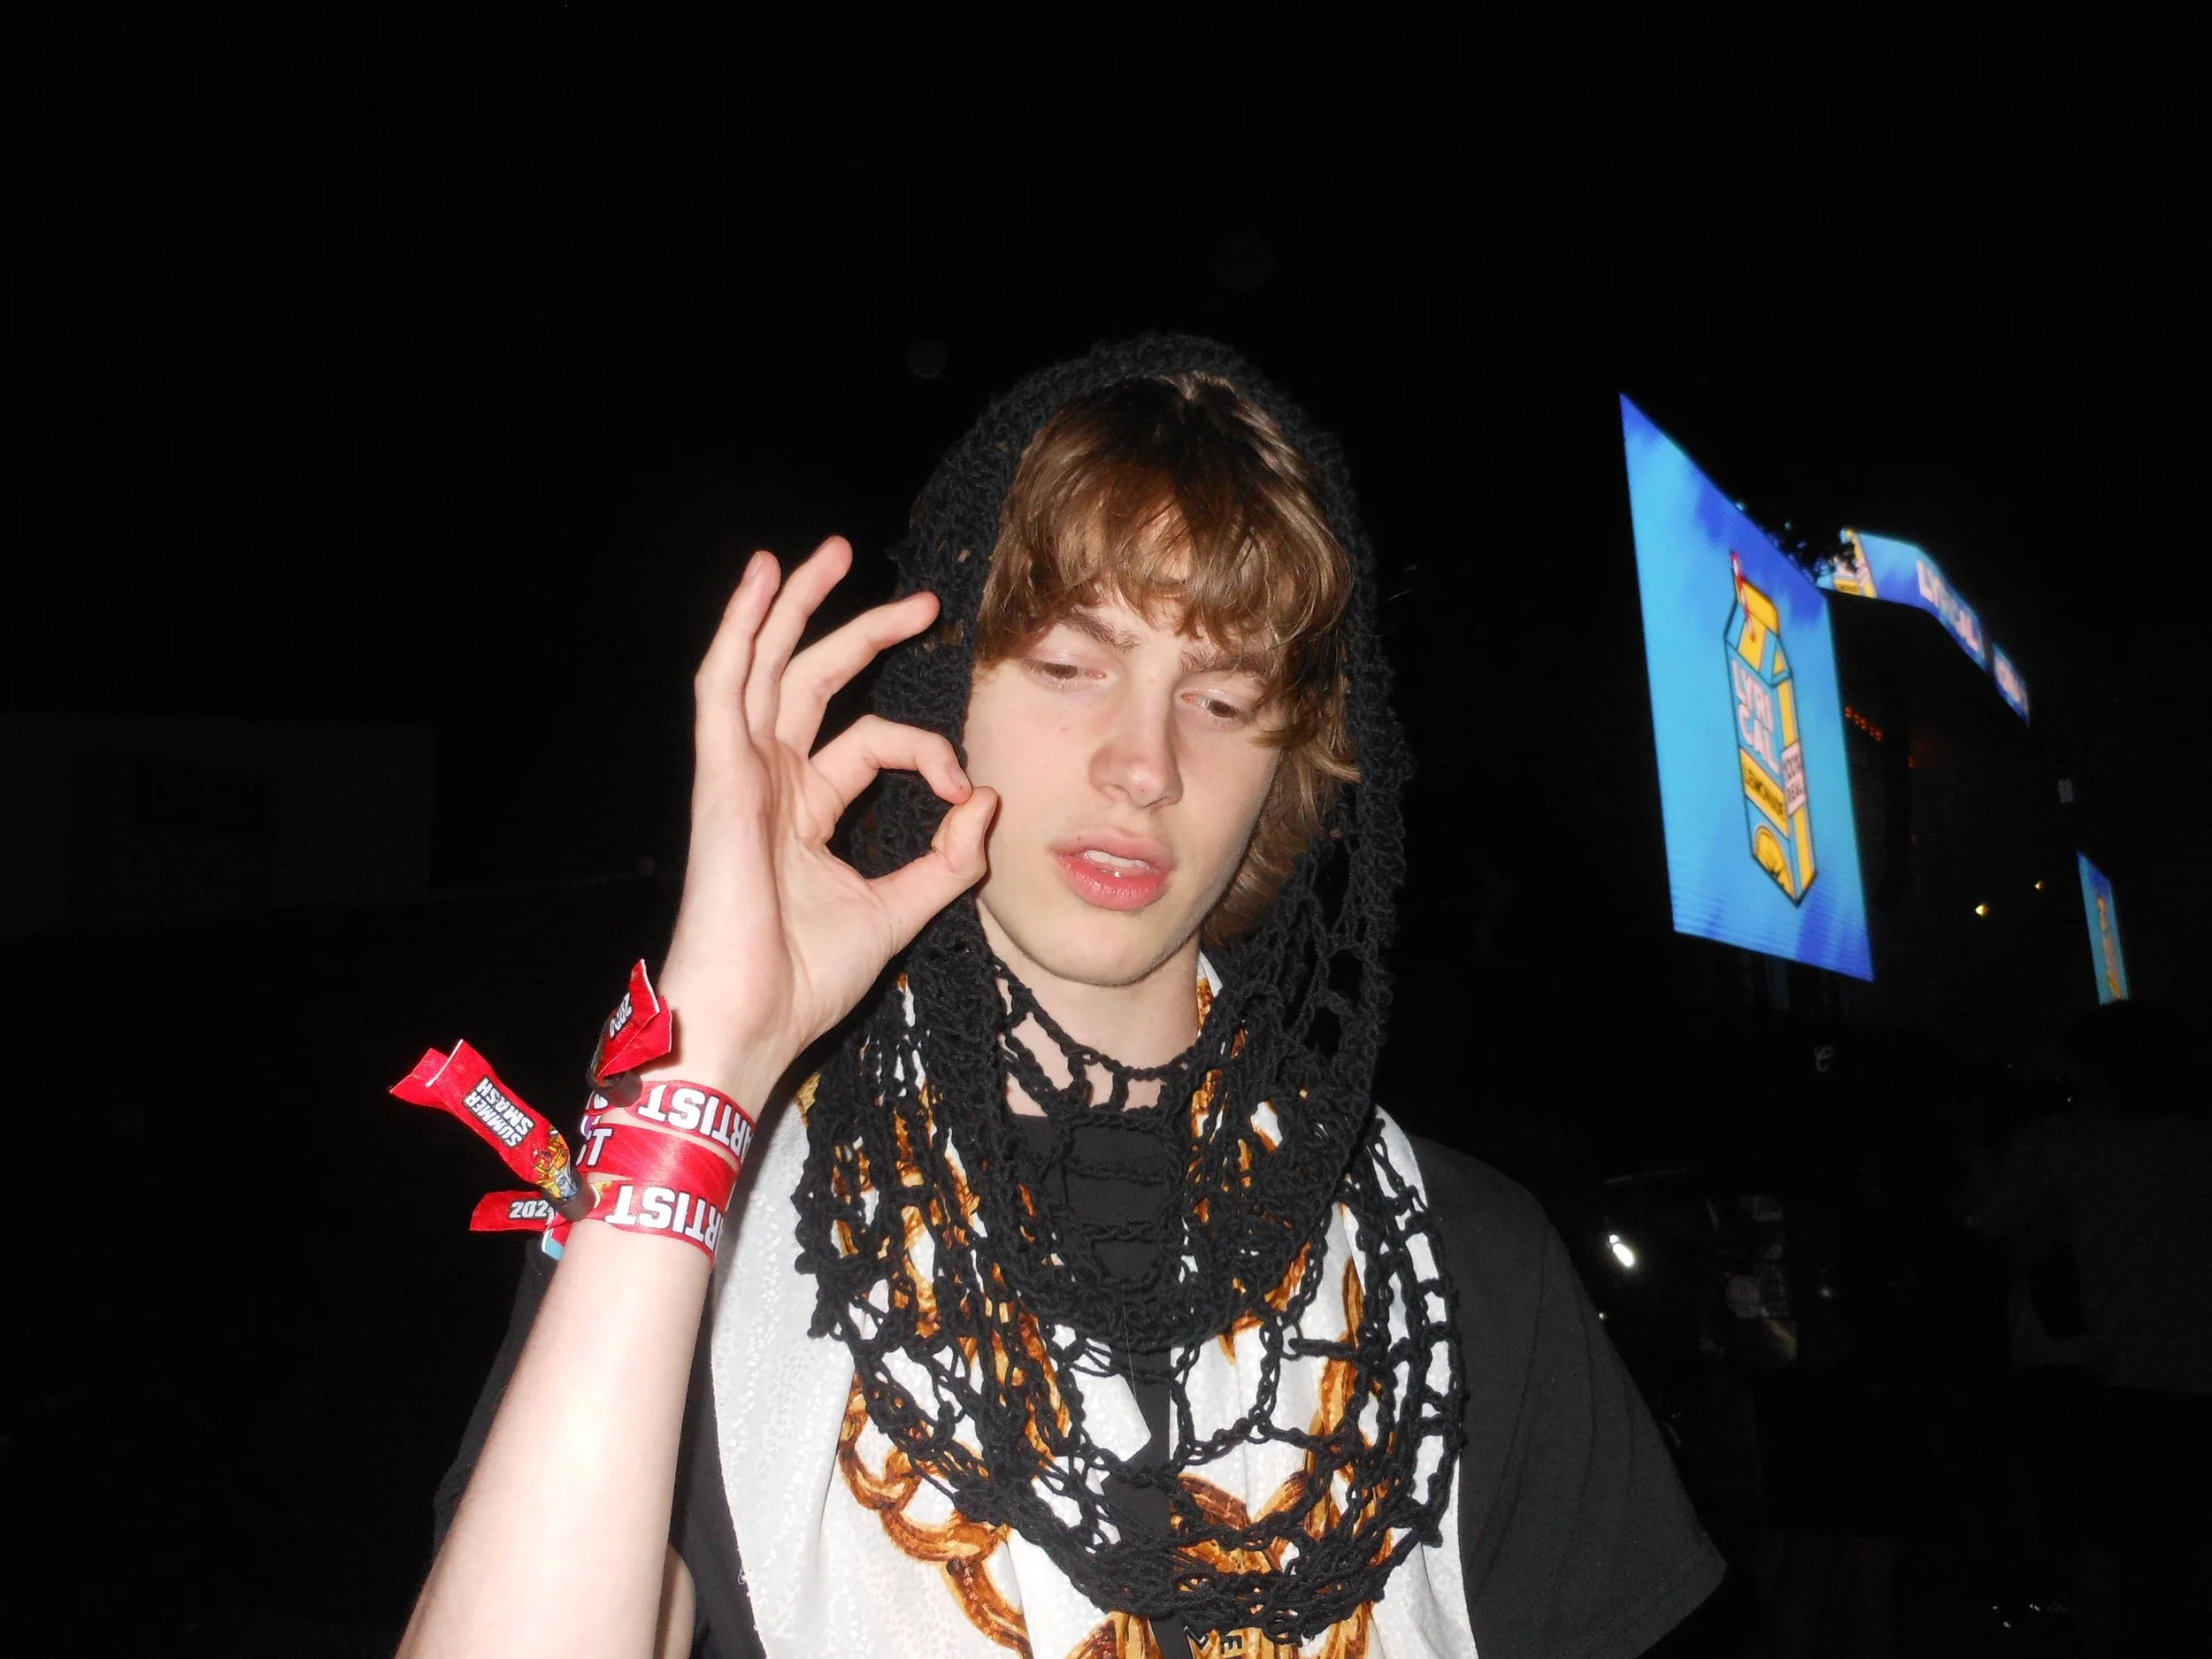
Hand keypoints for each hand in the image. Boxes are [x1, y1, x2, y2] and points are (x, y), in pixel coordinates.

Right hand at [645, 536, 996, 1106]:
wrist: (751, 1021)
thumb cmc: (805, 980)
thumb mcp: (898, 912)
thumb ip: (946, 863)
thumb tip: (988, 804)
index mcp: (804, 810)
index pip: (873, 745)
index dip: (930, 753)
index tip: (967, 791)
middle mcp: (769, 782)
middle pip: (814, 682)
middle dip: (864, 632)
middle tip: (922, 602)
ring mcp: (739, 775)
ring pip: (766, 667)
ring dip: (795, 604)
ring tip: (828, 550)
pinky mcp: (719, 777)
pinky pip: (724, 686)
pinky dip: (740, 628)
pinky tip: (761, 579)